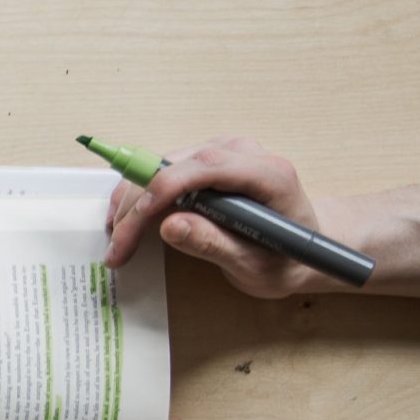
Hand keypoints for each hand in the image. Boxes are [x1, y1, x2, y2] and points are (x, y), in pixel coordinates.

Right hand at [102, 138, 338, 297]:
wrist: (303, 252)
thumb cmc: (285, 261)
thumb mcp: (255, 266)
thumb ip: (214, 245)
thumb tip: (168, 227)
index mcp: (267, 174)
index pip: (204, 167)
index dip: (162, 191)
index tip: (133, 226)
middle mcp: (243, 153)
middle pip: (174, 167)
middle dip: (137, 206)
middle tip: (117, 248)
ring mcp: (223, 153)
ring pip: (160, 167)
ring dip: (132, 202)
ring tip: (117, 239)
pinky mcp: (206, 162)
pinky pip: (163, 171)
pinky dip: (141, 197)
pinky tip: (128, 221)